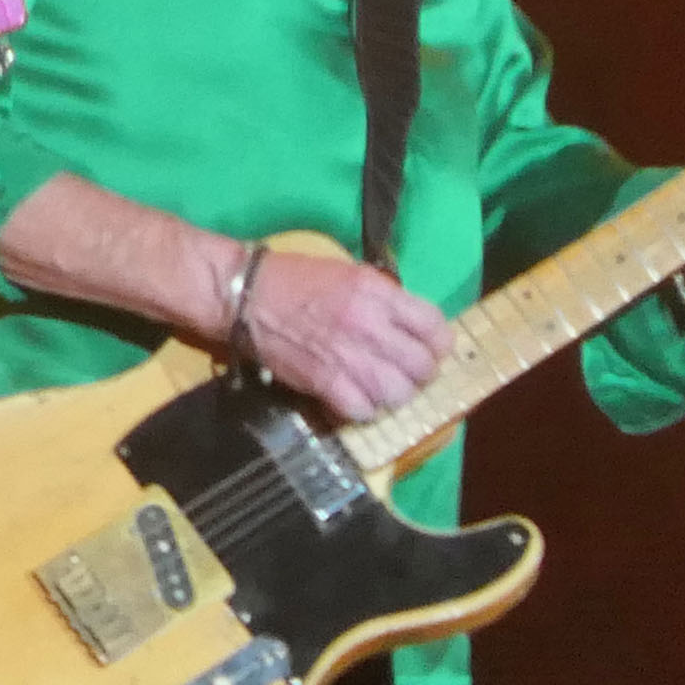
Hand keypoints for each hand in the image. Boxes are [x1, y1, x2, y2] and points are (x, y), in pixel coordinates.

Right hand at [236, 245, 450, 424]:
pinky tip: (354, 399)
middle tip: (404, 373)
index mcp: (378, 293)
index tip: (428, 349)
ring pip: (398, 394)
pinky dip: (363, 409)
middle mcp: (370, 324)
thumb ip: (385, 299)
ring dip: (392, 395)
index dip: (437, 344)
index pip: (434, 327)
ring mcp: (348, 356)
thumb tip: (412, 327)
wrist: (247, 295)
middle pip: (422, 366)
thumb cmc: (298, 280)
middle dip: (418, 374)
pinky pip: (363, 410)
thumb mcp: (351, 274)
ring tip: (379, 389)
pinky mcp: (325, 381)